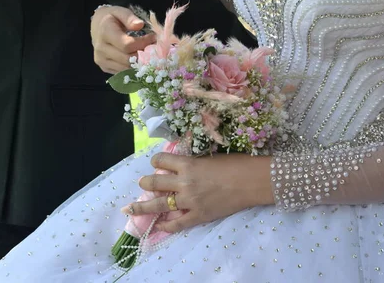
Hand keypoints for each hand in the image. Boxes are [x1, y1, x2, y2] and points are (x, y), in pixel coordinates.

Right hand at [90, 5, 155, 73]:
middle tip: (154, 47)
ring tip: (148, 53)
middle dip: (144, 54)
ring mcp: (102, 60)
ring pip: (127, 68)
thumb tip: (139, 24)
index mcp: (105, 33)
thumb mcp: (120, 11)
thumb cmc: (112, 18)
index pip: (127, 45)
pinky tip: (140, 59)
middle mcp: (101, 49)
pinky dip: (134, 67)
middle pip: (128, 59)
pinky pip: (123, 72)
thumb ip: (129, 17)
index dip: (143, 43)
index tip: (153, 37)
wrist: (97, 27)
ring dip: (141, 62)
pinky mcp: (104, 67)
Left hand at [122, 153, 273, 232]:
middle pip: (154, 182)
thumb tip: (184, 166)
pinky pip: (177, 223)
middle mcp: (184, 182)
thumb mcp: (211, 157)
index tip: (156, 163)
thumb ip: (195, 163)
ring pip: (158, 204)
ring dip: (142, 206)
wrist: (252, 181)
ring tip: (131, 208)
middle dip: (145, 182)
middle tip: (143, 183)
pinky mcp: (198, 215)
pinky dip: (165, 224)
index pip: (161, 161)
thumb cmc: (236, 163)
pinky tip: (158, 224)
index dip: (156, 161)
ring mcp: (190, 201)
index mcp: (188, 164)